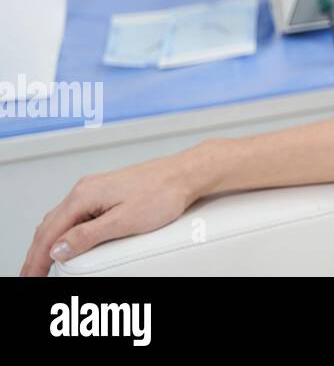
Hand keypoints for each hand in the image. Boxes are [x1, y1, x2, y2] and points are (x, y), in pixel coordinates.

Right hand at [19, 147, 206, 275]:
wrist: (186, 174)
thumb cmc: (162, 193)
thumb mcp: (123, 221)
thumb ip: (87, 236)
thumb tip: (57, 249)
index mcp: (84, 195)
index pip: (49, 233)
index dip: (36, 259)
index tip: (31, 277)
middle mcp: (85, 189)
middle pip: (49, 226)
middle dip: (37, 253)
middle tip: (32, 276)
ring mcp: (95, 189)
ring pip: (60, 220)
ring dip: (49, 243)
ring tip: (44, 265)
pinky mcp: (107, 192)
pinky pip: (75, 215)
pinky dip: (64, 232)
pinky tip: (67, 243)